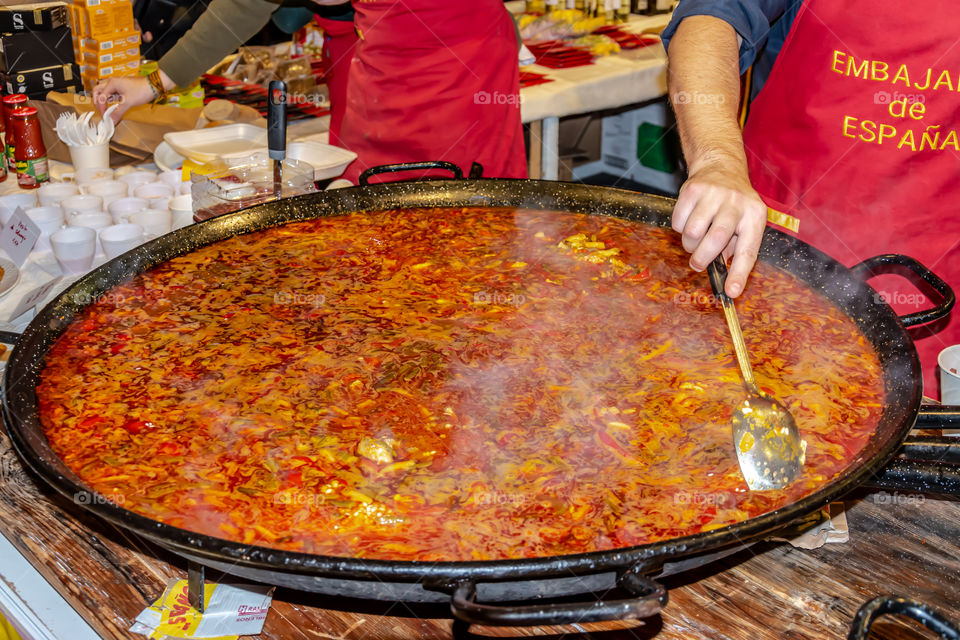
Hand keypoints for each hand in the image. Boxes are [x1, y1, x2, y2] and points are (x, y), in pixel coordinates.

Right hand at [92, 77, 153, 122]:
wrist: (154, 85)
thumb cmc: (142, 90)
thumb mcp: (128, 102)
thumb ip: (118, 112)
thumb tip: (112, 121)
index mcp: (111, 83)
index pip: (101, 97)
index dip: (101, 108)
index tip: (105, 116)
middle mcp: (112, 82)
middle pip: (98, 91)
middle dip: (98, 102)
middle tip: (102, 111)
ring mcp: (117, 84)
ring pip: (104, 91)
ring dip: (103, 100)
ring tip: (107, 109)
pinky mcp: (121, 87)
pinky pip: (112, 92)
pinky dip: (110, 99)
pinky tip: (114, 105)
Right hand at [672, 159, 767, 297]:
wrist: (720, 166)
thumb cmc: (734, 204)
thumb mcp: (744, 222)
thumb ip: (734, 248)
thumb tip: (725, 279)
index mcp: (755, 215)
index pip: (748, 250)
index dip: (739, 274)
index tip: (731, 293)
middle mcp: (737, 202)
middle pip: (716, 238)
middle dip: (702, 258)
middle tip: (697, 265)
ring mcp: (714, 193)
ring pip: (693, 232)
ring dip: (690, 243)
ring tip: (695, 238)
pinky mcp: (693, 189)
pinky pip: (678, 221)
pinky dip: (679, 228)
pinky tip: (689, 219)